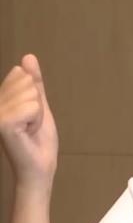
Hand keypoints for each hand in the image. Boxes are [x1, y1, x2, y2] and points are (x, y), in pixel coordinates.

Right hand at [0, 54, 58, 193]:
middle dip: (37, 105)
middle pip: (28, 84)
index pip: (22, 74)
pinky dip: (37, 120)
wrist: (39, 166)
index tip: (30, 115)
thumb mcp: (39, 104)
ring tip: (29, 129)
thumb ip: (33, 82)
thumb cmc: (38, 139)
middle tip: (31, 124)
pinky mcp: (3, 123)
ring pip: (31, 95)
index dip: (35, 95)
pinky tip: (27, 133)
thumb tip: (28, 57)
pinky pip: (32, 107)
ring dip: (38, 115)